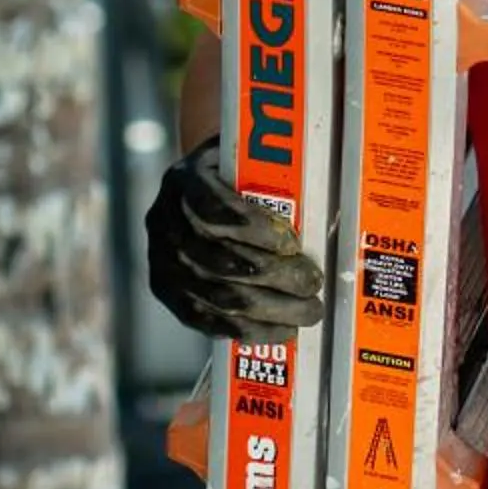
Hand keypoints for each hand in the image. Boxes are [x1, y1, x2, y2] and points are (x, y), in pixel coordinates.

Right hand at [145, 139, 325, 340]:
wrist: (195, 189)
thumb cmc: (234, 172)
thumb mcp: (246, 158)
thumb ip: (275, 173)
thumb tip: (326, 198)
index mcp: (185, 179)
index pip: (212, 207)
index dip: (252, 229)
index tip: (293, 242)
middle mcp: (164, 220)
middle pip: (218, 259)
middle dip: (273, 276)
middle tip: (313, 282)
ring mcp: (160, 259)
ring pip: (215, 294)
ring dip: (269, 308)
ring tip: (308, 309)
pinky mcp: (165, 291)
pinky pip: (204, 320)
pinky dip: (247, 330)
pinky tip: (281, 330)